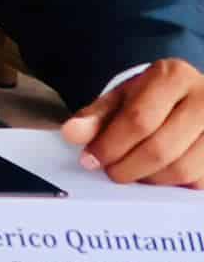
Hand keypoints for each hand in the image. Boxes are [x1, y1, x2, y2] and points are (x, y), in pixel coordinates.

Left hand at [65, 60, 203, 184]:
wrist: (191, 98)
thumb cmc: (153, 98)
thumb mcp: (122, 97)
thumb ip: (96, 116)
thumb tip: (71, 134)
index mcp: (174, 76)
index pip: (139, 119)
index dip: (110, 145)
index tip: (90, 159)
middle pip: (160, 148)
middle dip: (127, 168)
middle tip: (110, 171)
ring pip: (182, 170)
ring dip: (150, 179)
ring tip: (132, 171)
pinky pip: (199, 181)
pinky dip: (173, 185)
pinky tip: (157, 174)